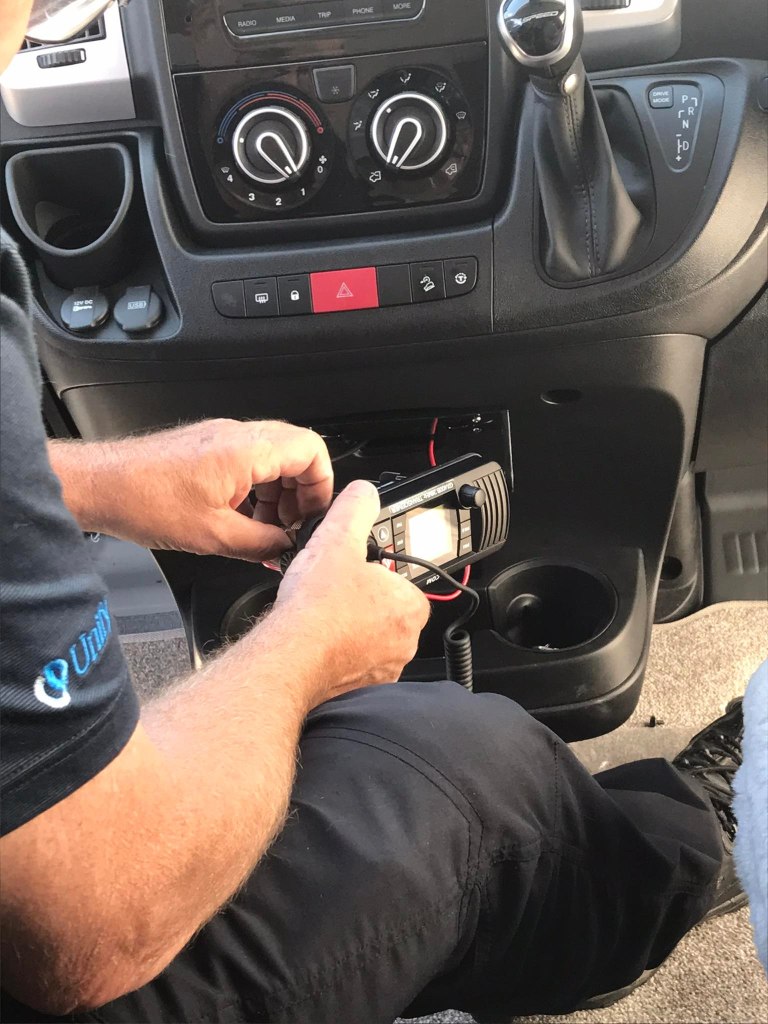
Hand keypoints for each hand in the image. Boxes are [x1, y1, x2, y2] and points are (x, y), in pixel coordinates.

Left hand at [52, 420, 332, 560]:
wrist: (101, 485)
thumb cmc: (144, 501)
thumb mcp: (214, 536)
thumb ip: (262, 543)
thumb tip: (286, 548)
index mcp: (247, 450)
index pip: (312, 451)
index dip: (321, 486)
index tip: (313, 515)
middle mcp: (238, 435)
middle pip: (297, 453)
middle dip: (300, 492)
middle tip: (290, 524)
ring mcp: (222, 438)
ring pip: (274, 458)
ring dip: (277, 493)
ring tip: (265, 526)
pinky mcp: (207, 447)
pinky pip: (249, 461)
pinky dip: (256, 488)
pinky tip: (243, 518)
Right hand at [276, 479, 429, 705]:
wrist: (289, 657)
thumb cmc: (316, 609)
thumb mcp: (337, 539)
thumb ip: (354, 509)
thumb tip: (363, 493)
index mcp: (410, 606)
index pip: (400, 580)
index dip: (372, 571)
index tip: (351, 570)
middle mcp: (405, 642)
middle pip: (383, 610)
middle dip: (360, 600)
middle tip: (331, 592)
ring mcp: (384, 670)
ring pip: (368, 639)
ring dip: (348, 628)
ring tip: (321, 615)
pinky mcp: (361, 689)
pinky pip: (353, 665)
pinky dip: (337, 654)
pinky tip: (316, 642)